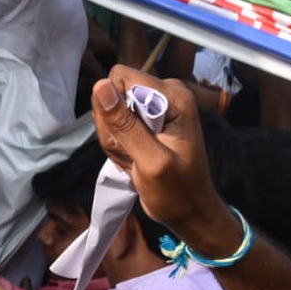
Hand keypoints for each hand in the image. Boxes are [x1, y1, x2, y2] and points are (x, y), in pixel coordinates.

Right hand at [92, 66, 236, 252]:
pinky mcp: (147, 118)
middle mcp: (166, 92)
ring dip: (115, 138)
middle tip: (133, 154)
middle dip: (114, 126)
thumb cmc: (177, 192)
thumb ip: (125, 125)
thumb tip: (100, 86)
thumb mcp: (151, 162)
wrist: (190, 212)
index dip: (114, 106)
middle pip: (113, 93)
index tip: (127, 137)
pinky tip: (133, 159)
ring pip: (110, 109)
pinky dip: (118, 143)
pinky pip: (115, 121)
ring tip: (134, 159)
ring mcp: (156, 105)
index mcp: (174, 95)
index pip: (121, 78)